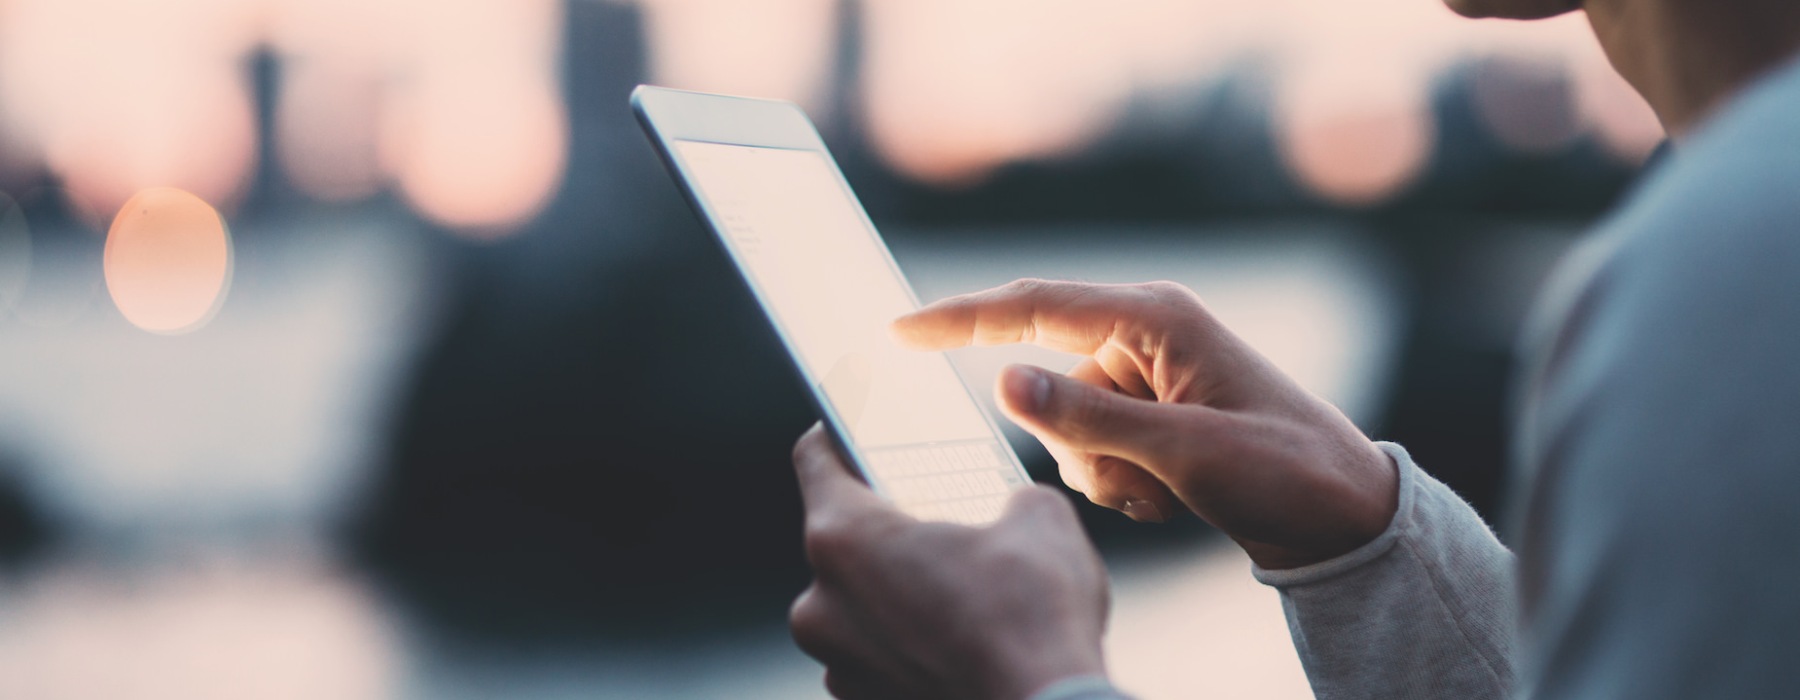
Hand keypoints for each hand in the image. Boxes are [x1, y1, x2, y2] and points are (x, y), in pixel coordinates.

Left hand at [788, 424, 1110, 699]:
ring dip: (899, 587)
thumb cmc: (1034, 620)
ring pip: (859, 602)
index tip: (859, 429)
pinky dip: (908, 639)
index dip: (840, 433)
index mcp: (844, 537)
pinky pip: (877, 652)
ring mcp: (837, 662)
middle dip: (889, 523)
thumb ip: (1005, 495)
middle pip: (843, 537)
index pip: (815, 458)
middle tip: (940, 514)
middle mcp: (821, 603)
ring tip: (963, 583)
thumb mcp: (1038, 516)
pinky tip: (963, 634)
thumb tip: (1011, 509)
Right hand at [893, 279, 1396, 569]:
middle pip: (1048, 379)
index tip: (897, 330)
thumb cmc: (1283, 469)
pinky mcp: (1148, 414)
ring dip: (1101, 468)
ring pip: (1063, 424)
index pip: (1033, 307)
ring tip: (1168, 488)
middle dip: (1076, 438)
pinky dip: (1116, 480)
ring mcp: (1145, 377)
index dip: (959, 319)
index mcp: (1156, 318)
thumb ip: (1087, 417)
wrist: (1340, 517)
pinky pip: (1088, 447)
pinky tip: (1171, 494)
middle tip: (1138, 473)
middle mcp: (1144, 336)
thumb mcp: (1184, 451)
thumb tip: (1001, 380)